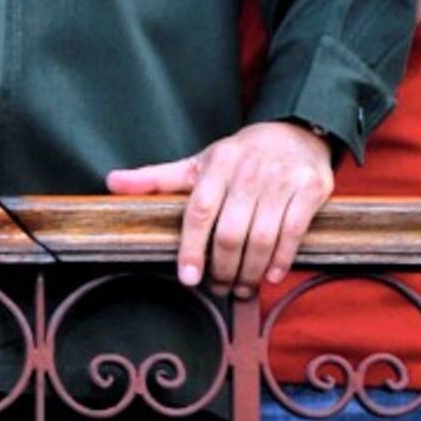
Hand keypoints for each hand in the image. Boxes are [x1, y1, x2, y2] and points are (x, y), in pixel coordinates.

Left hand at [106, 123, 334, 296]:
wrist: (295, 132)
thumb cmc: (238, 156)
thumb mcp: (197, 163)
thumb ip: (157, 178)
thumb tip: (111, 183)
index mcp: (217, 164)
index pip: (199, 211)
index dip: (191, 248)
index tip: (188, 278)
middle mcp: (248, 171)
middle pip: (230, 232)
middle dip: (222, 268)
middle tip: (217, 288)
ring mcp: (281, 180)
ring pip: (262, 238)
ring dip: (250, 272)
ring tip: (241, 288)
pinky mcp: (309, 189)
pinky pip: (293, 232)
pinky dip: (281, 260)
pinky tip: (270, 276)